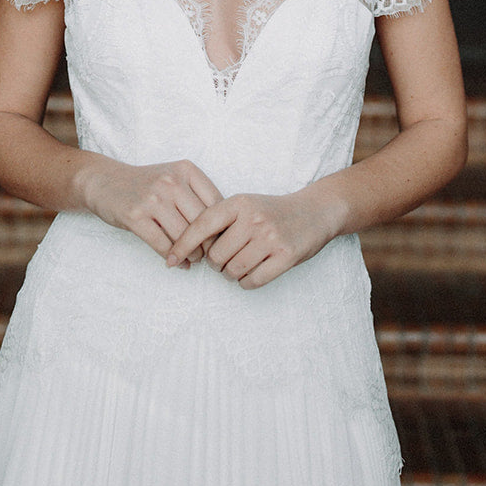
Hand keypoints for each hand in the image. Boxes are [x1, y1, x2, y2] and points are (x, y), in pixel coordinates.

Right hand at [80, 156, 222, 265]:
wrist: (105, 181)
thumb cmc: (146, 184)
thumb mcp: (174, 177)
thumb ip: (196, 196)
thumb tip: (221, 230)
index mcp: (186, 169)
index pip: (216, 202)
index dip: (222, 225)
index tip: (222, 239)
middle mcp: (170, 181)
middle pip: (202, 221)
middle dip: (208, 243)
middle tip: (209, 255)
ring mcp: (152, 198)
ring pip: (183, 235)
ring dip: (192, 253)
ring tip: (193, 259)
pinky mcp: (135, 217)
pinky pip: (162, 245)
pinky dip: (173, 258)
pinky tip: (177, 263)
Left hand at [167, 190, 334, 288]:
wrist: (315, 211)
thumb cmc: (273, 211)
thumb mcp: (245, 204)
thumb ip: (221, 221)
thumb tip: (191, 248)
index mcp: (239, 202)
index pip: (201, 225)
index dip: (182, 244)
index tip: (170, 260)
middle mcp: (253, 218)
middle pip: (216, 255)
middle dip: (215, 264)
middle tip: (223, 261)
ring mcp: (271, 237)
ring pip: (233, 270)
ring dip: (231, 275)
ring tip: (238, 266)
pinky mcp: (286, 256)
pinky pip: (254, 280)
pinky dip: (246, 283)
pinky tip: (251, 274)